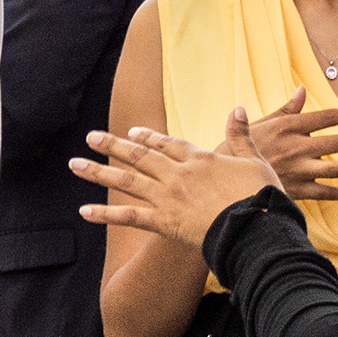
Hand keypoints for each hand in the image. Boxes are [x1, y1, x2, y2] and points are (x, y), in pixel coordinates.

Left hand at [73, 125, 278, 245]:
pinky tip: (84, 211)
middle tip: (90, 137)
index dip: (149, 137)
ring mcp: (168, 197)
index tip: (132, 131)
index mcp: (200, 159)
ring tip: (74, 164)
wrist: (258, 229)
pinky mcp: (164, 221)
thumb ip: (241, 135)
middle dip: (113, 145)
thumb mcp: (256, 161)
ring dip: (98, 172)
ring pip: (126, 181)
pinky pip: (129, 216)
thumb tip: (238, 107)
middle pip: (139, 156)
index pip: (168, 143)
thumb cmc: (262, 197)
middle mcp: (178, 174)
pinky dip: (105, 214)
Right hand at [239, 88, 337, 200]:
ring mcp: (297, 169)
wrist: (225, 175)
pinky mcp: (296, 190)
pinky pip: (328, 193)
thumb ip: (287, 109)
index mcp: (288, 126)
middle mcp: (295, 146)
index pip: (326, 117)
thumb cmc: (243, 146)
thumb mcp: (263, 123)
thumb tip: (302, 90)